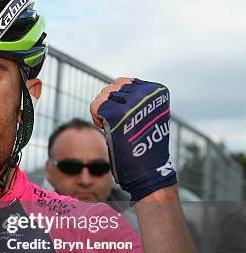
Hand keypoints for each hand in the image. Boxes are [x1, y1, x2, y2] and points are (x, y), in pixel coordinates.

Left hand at [90, 78, 176, 200]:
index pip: (124, 83)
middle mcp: (147, 93)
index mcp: (157, 91)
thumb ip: (137, 97)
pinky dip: (96, 117)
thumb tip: (116, 83)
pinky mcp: (117, 114)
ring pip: (103, 95)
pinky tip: (105, 128)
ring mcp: (132, 102)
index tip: (125, 116)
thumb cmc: (145, 144)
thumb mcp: (147, 114)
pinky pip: (96, 106)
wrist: (147, 169)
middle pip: (111, 87)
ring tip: (111, 126)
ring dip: (101, 111)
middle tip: (114, 123)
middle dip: (107, 104)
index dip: (118, 99)